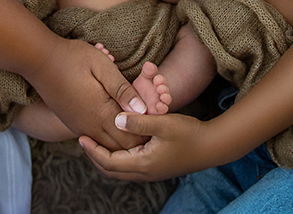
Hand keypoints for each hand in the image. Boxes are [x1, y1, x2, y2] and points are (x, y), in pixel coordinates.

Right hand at [28, 37, 148, 150]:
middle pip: (122, 146)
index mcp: (101, 113)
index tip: (157, 116)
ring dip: (123, 138)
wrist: (38, 61)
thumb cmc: (73, 58)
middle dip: (138, 136)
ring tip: (135, 120)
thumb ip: (123, 90)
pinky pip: (96, 140)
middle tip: (150, 118)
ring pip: (108, 146)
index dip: (147, 130)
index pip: (132, 136)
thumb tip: (143, 110)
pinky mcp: (72, 124)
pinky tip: (116, 121)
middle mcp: (90, 127)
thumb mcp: (102, 67)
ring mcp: (79, 128)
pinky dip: (109, 136)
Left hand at [79, 110, 218, 181]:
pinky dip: (118, 157)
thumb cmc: (189, 133)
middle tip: (83, 140)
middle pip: (111, 170)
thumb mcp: (162, 123)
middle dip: (95, 156)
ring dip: (106, 157)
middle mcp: (145, 172)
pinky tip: (117, 142)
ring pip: (120, 170)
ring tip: (96, 141)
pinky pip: (129, 167)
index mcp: (143, 164)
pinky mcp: (156, 167)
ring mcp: (151, 172)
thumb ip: (138, 122)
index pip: (109, 162)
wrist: (212, 146)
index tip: (81, 137)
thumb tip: (115, 120)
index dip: (93, 150)